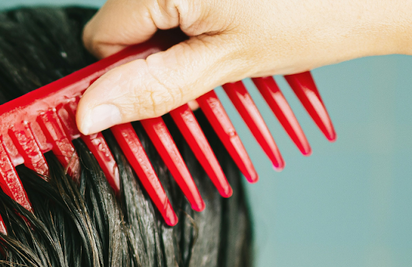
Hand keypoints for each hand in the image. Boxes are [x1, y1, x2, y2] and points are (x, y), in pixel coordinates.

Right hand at [76, 0, 411, 133]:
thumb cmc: (320, 15)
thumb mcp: (224, 64)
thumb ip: (151, 89)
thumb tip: (91, 112)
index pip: (101, 37)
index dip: (120, 76)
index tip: (150, 99)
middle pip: (130, 25)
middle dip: (156, 60)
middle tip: (202, 79)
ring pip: (160, 16)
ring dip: (183, 45)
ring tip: (231, 52)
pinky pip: (187, 5)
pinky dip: (203, 25)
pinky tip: (239, 32)